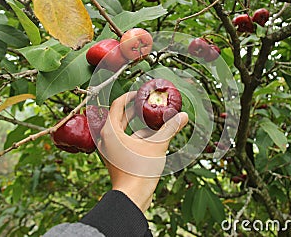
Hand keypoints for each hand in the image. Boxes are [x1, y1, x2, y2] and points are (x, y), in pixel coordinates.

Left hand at [98, 91, 188, 212]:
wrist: (132, 197)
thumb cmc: (140, 170)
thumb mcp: (158, 145)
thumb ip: (170, 128)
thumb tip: (183, 116)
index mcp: (110, 131)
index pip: (118, 105)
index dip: (129, 96)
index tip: (140, 93)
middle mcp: (106, 138)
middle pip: (120, 117)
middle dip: (135, 110)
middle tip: (148, 103)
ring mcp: (109, 150)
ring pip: (123, 130)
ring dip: (137, 124)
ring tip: (152, 119)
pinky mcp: (115, 158)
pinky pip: (124, 142)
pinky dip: (136, 137)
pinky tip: (151, 136)